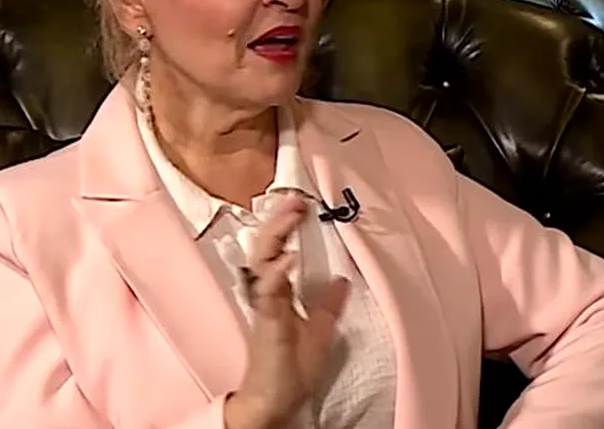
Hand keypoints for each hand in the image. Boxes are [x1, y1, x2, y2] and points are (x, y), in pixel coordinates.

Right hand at [223, 199, 350, 428]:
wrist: (272, 404)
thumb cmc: (290, 370)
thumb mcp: (320, 332)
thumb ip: (328, 305)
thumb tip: (343, 279)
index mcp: (277, 294)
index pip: (277, 250)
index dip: (285, 226)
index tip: (301, 204)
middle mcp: (266, 295)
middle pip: (264, 248)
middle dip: (278, 221)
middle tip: (296, 199)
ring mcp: (265, 308)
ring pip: (261, 262)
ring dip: (276, 236)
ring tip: (291, 215)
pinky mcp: (266, 324)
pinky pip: (267, 293)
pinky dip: (277, 273)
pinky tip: (288, 259)